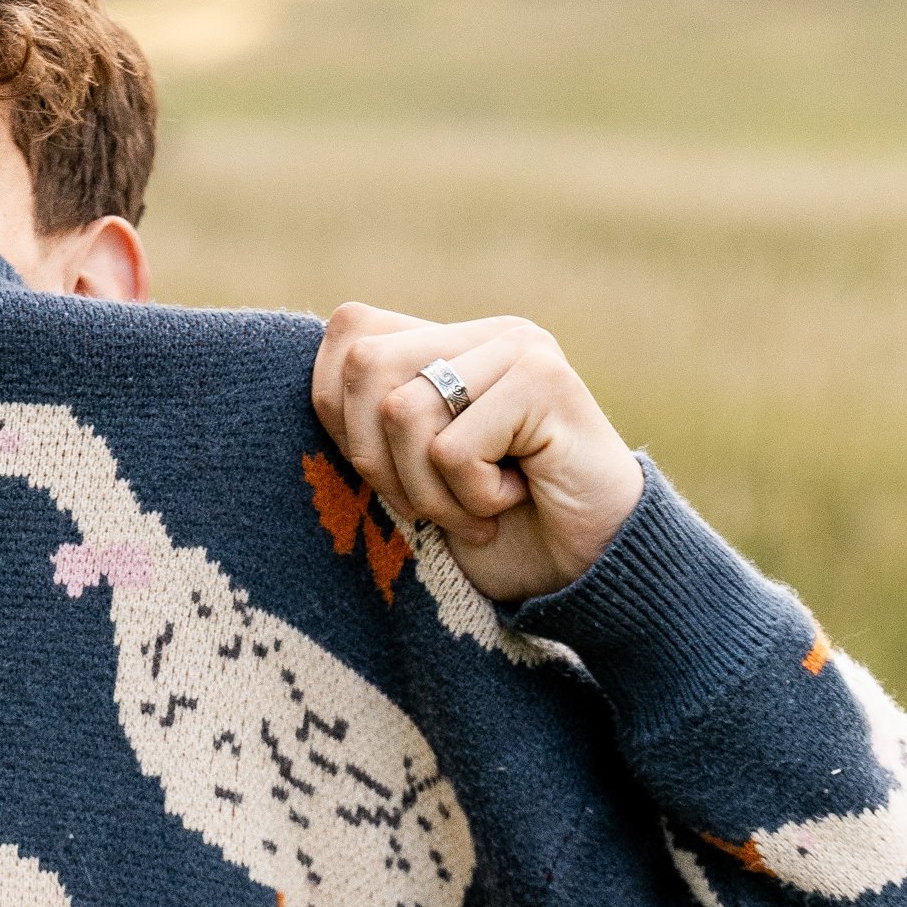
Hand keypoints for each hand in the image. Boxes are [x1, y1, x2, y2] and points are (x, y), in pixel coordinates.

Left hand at [311, 304, 644, 602]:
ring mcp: (518, 348)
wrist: (590, 573)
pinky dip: (470, 499)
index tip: (391, 473)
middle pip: (363, 366)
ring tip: (478, 507)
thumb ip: (369, 426)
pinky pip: (452, 448)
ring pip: (403, 410)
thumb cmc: (497, 534)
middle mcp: (482, 333)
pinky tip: (515, 499)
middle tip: (433, 503)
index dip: (339, 414)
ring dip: (429, 490)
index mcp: (446, 342)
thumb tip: (316, 388)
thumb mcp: (409, 478)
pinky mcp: (545, 380)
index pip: (346, 334)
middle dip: (377, 460)